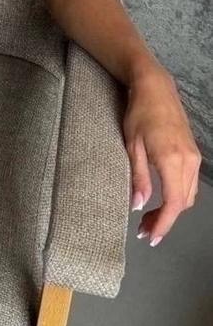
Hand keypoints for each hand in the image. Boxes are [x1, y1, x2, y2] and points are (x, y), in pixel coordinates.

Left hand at [123, 66, 201, 247]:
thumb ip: (137, 177)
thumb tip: (138, 206)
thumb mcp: (132, 146)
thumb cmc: (138, 113)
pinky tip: (160, 199)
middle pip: (183, 203)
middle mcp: (189, 160)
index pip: (173, 203)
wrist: (155, 88)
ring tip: (149, 219)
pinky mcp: (193, 152)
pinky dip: (178, 196)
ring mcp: (194, 156)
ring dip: (172, 210)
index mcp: (172, 160)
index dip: (164, 224)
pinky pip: (190, 183)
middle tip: (144, 231)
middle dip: (165, 221)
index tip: (152, 237)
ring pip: (188, 194)